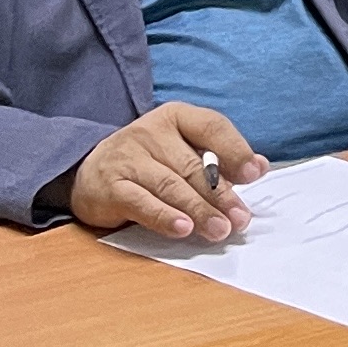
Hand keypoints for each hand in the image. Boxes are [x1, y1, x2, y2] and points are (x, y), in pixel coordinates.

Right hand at [63, 103, 261, 240]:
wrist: (89, 171)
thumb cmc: (149, 162)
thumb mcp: (181, 149)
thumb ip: (218, 158)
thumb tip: (258, 167)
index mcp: (175, 117)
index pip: (211, 126)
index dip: (236, 150)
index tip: (255, 173)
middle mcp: (150, 132)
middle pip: (193, 165)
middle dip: (221, 194)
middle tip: (240, 218)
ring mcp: (128, 158)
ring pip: (170, 185)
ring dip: (198, 210)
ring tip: (219, 229)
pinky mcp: (109, 187)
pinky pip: (141, 203)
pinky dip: (164, 217)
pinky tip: (183, 229)